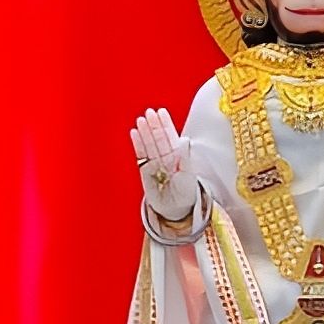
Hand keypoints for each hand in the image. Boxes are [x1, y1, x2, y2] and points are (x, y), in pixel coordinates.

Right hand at [132, 106, 196, 224]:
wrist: (175, 210)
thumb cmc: (185, 193)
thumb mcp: (188, 175)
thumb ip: (185, 157)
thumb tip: (184, 139)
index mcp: (178, 155)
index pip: (171, 136)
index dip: (166, 124)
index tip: (161, 112)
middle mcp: (165, 157)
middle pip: (158, 138)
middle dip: (154, 125)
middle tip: (149, 112)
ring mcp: (154, 163)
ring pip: (149, 145)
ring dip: (145, 132)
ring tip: (141, 120)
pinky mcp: (144, 170)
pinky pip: (141, 155)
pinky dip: (138, 145)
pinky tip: (134, 133)